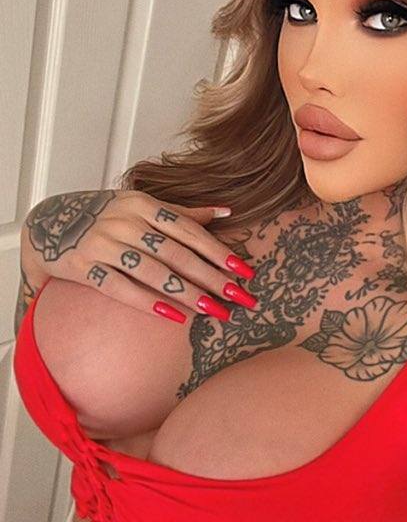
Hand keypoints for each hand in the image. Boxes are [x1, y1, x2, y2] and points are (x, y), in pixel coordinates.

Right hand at [21, 189, 256, 324]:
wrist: (47, 225)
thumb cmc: (104, 216)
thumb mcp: (140, 206)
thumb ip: (181, 213)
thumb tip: (225, 213)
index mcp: (143, 204)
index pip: (189, 230)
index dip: (218, 251)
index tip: (244, 271)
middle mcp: (124, 220)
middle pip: (177, 253)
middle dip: (212, 278)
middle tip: (239, 299)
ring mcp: (103, 243)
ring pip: (154, 272)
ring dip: (188, 294)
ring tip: (215, 311)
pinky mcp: (83, 266)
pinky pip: (121, 288)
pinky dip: (149, 303)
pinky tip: (175, 317)